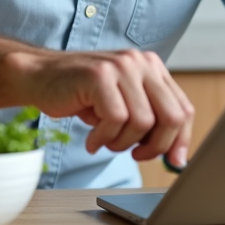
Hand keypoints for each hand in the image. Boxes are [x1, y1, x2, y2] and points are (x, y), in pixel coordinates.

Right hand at [6, 47, 195, 166]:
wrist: (40, 76)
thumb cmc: (82, 94)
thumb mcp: (124, 104)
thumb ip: (151, 121)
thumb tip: (178, 158)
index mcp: (152, 67)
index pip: (183, 108)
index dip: (181, 140)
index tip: (174, 162)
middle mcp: (140, 62)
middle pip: (171, 117)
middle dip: (156, 147)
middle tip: (136, 156)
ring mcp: (121, 66)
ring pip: (142, 123)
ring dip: (122, 143)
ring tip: (104, 140)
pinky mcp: (100, 76)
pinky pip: (116, 120)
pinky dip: (103, 138)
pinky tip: (91, 139)